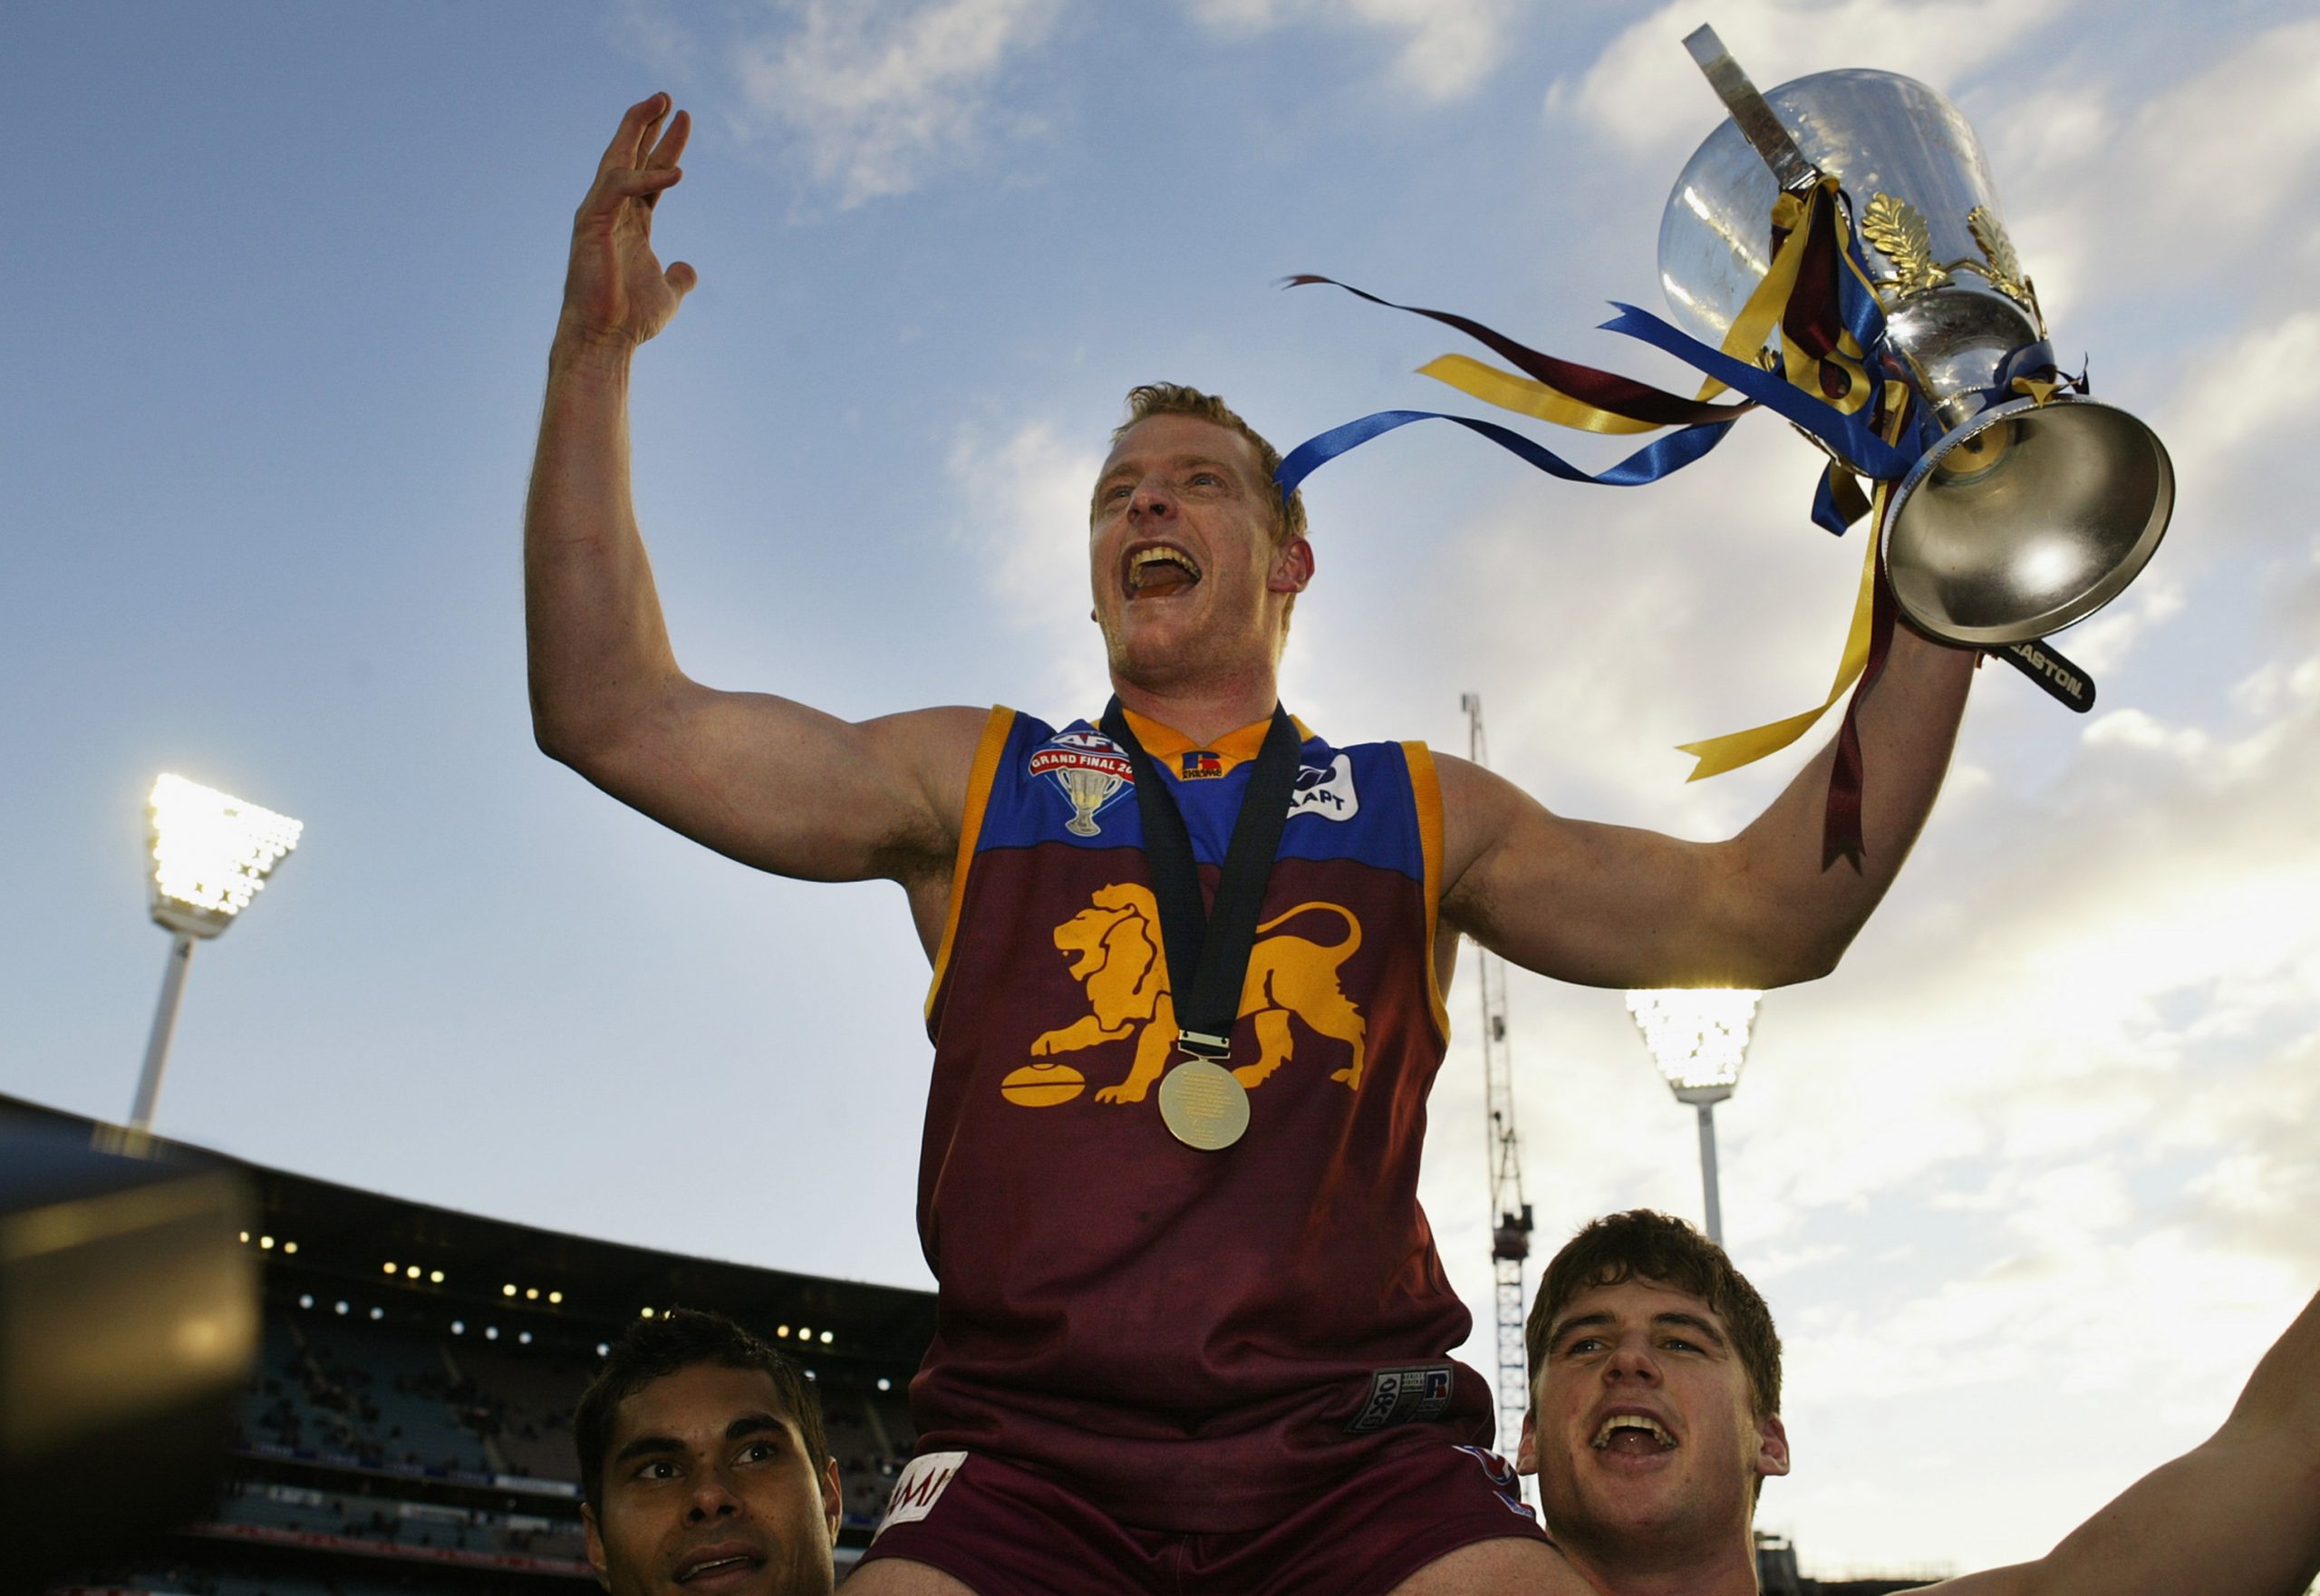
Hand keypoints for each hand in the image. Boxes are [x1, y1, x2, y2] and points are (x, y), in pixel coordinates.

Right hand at [559, 94, 696, 351]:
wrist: (605, 339)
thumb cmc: (630, 319)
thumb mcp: (668, 294)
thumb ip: (679, 278)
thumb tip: (689, 269)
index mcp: (630, 224)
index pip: (649, 175)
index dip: (666, 147)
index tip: (684, 119)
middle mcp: (612, 213)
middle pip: (629, 157)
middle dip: (646, 125)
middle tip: (666, 96)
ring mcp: (599, 214)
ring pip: (617, 159)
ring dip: (638, 128)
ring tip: (662, 102)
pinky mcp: (592, 222)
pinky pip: (620, 188)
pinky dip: (647, 178)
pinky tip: (677, 173)